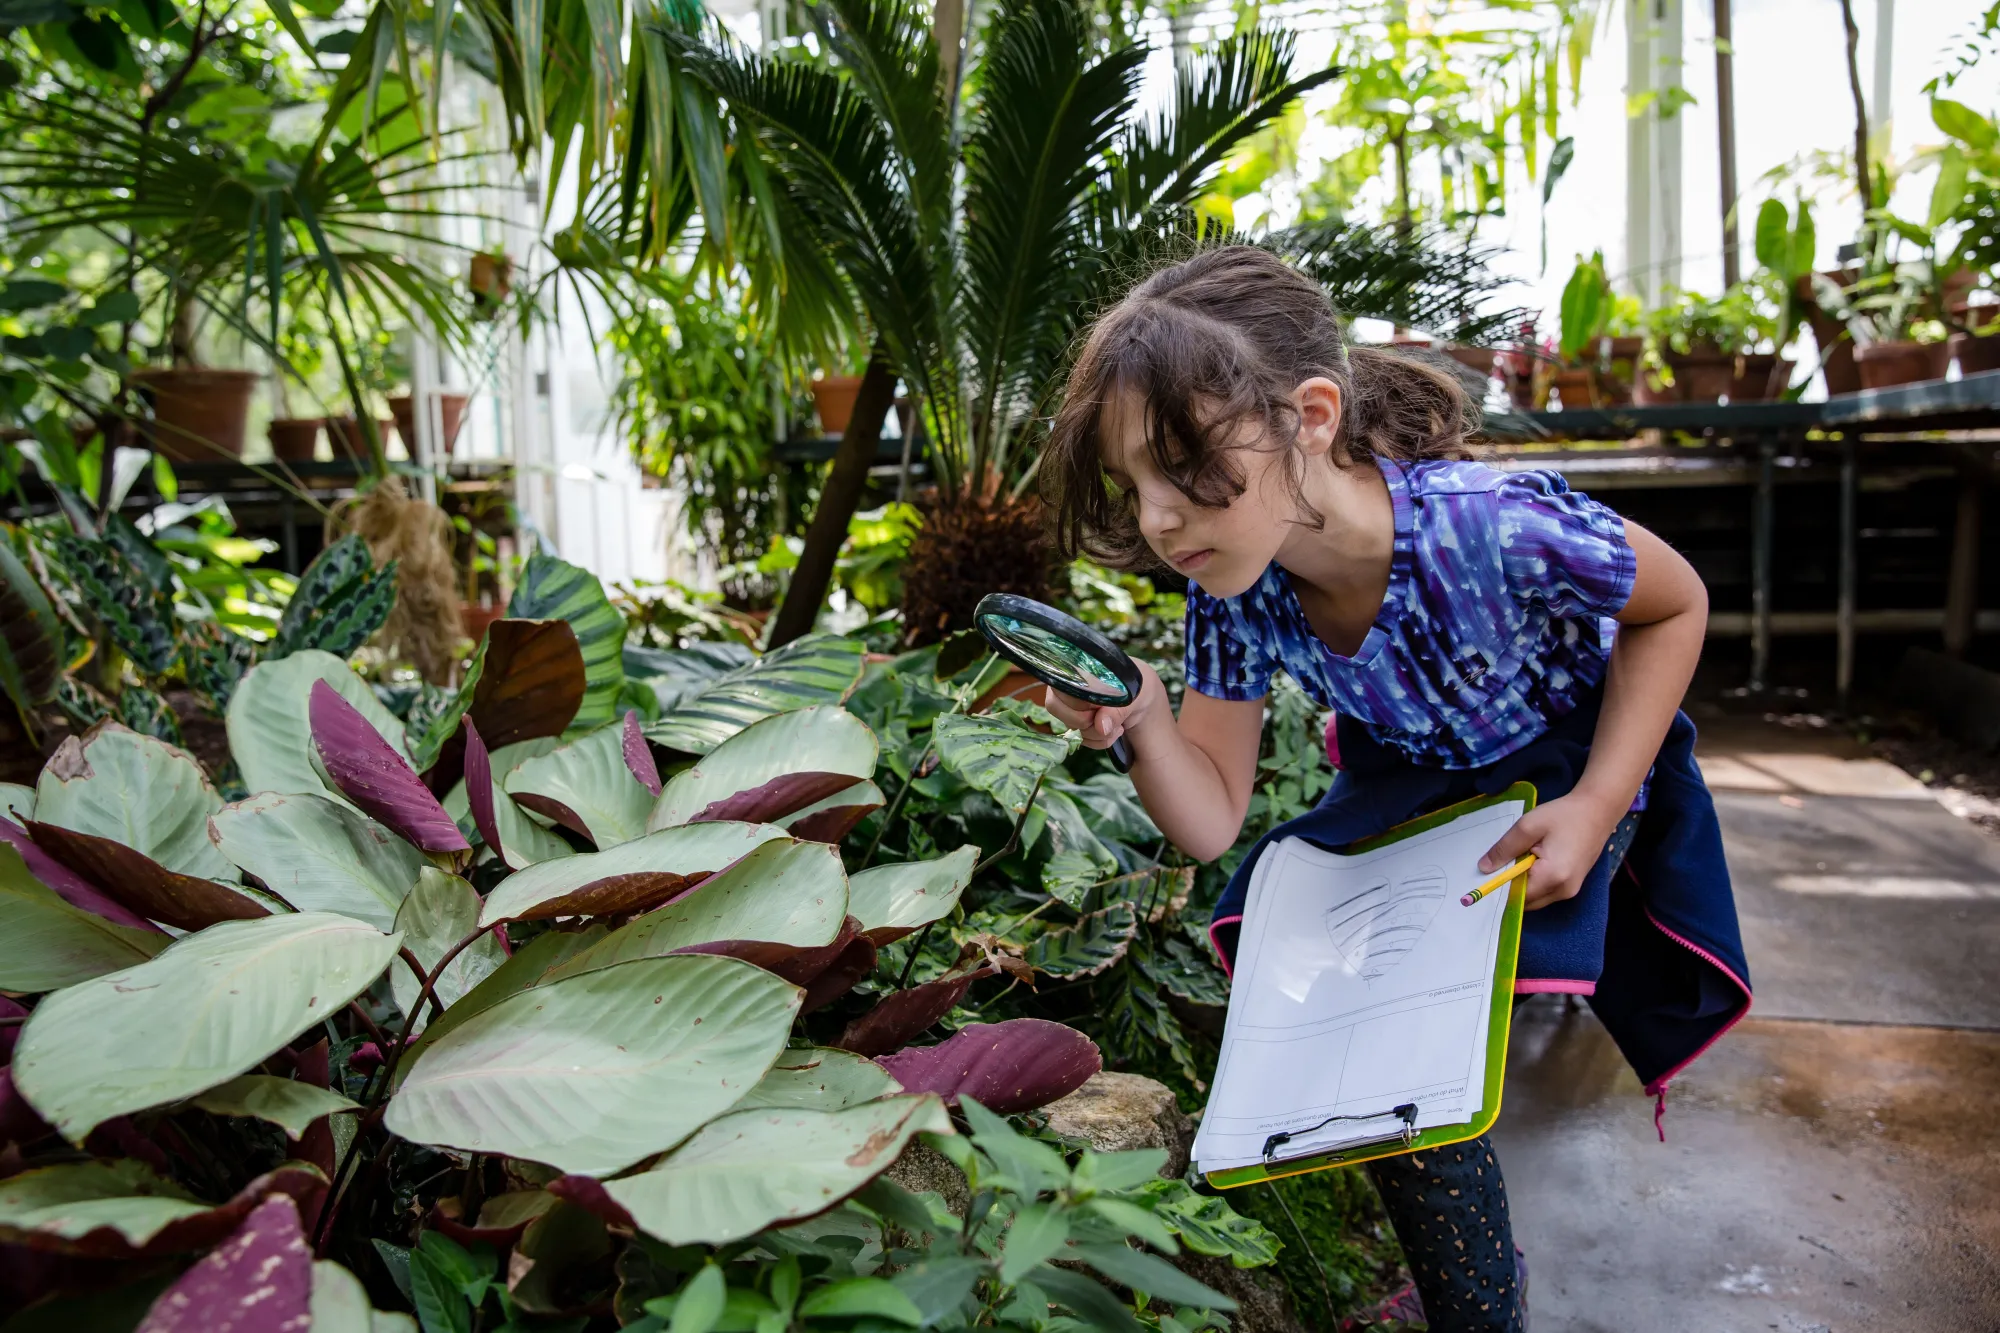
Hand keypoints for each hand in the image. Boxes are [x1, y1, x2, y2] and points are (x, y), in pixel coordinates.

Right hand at [1040, 661, 1165, 756]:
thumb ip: (1118, 708)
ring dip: (1098, 734)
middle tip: (1111, 717)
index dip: (1079, 702)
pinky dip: (1100, 741)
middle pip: (1057, 708)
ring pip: (1070, 727)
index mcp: (1077, 667)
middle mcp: (1066, 685)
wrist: (1143, 697)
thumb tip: (1100, 726)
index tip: (1101, 705)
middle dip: (1088, 721)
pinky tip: (1114, 731)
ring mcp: (1069, 707)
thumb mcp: (1134, 694)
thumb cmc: (1136, 684)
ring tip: (1118, 725)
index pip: (1059, 686)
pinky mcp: (1076, 724)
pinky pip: (1080, 740)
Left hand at [1478, 790, 1623, 909]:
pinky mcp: (1572, 886)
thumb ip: (1504, 848)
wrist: (1598, 810)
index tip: (1480, 881)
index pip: (1515, 896)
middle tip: (1497, 867)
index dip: (1497, 889)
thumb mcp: (1528, 826)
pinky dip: (1533, 883)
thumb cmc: (1564, 815)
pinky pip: (1545, 893)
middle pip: (1525, 902)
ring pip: (1535, 899)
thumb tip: (1484, 868)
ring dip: (1521, 885)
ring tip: (1514, 861)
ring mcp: (1570, 891)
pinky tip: (1528, 863)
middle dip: (1508, 888)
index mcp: (1552, 877)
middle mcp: (1563, 891)